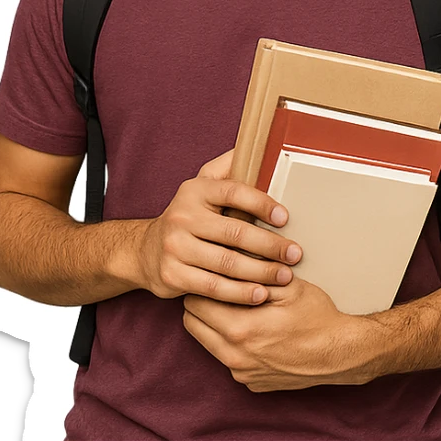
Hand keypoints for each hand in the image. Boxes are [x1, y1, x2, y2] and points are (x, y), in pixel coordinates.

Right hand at [138, 149, 303, 303]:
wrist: (145, 250)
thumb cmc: (187, 216)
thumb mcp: (202, 185)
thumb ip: (228, 168)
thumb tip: (259, 145)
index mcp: (195, 190)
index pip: (233, 192)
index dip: (261, 203)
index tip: (285, 217)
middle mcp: (183, 216)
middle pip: (235, 233)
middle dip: (270, 246)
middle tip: (295, 254)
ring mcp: (176, 247)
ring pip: (227, 263)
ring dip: (261, 272)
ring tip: (285, 276)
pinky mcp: (173, 275)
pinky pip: (214, 287)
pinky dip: (240, 293)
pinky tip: (260, 294)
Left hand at [183, 277, 373, 391]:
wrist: (341, 353)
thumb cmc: (318, 317)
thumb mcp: (288, 285)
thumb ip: (254, 271)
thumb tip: (230, 252)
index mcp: (240, 330)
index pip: (195, 303)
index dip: (202, 283)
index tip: (211, 272)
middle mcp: (235, 357)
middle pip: (192, 324)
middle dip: (201, 303)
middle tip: (219, 286)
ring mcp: (242, 373)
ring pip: (206, 343)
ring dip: (213, 323)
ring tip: (235, 305)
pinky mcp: (251, 383)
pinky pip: (226, 359)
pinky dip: (230, 343)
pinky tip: (252, 329)